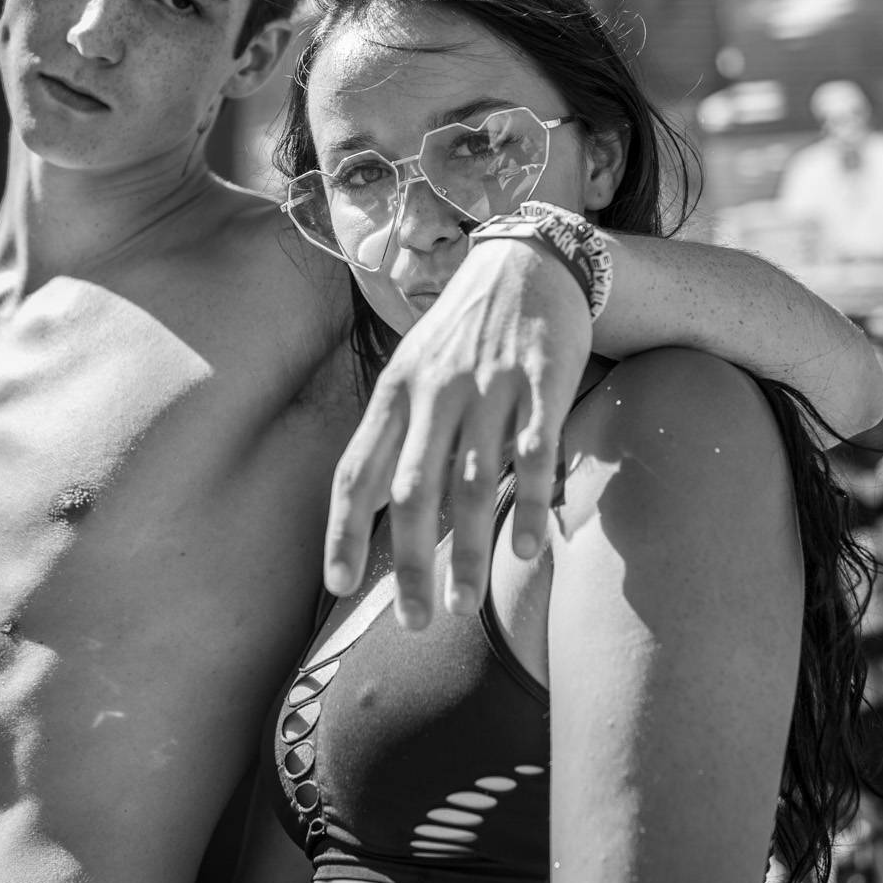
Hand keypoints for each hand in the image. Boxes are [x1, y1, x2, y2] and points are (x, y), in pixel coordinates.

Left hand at [326, 239, 590, 627]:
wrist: (528, 260)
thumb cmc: (462, 332)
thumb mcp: (413, 369)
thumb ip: (398, 435)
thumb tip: (379, 515)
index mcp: (395, 390)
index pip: (358, 469)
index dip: (344, 529)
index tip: (338, 585)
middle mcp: (436, 389)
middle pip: (413, 489)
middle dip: (409, 562)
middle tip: (413, 621)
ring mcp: (490, 385)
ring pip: (472, 481)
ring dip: (466, 549)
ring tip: (460, 605)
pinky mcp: (544, 381)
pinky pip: (535, 453)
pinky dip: (530, 504)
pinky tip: (528, 551)